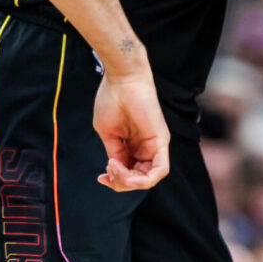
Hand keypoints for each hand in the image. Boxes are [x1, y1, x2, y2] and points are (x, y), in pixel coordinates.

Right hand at [92, 68, 170, 191]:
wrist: (121, 79)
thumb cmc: (112, 100)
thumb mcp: (108, 134)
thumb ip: (115, 153)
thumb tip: (115, 168)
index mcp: (133, 145)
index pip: (130, 173)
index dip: (116, 181)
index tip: (101, 178)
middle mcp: (146, 147)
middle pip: (139, 179)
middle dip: (121, 182)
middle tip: (107, 171)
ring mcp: (155, 145)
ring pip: (149, 179)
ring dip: (128, 182)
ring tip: (114, 168)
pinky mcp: (161, 141)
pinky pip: (160, 171)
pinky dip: (143, 179)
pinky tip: (124, 170)